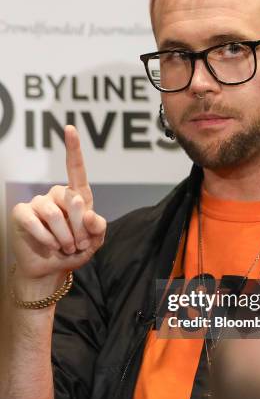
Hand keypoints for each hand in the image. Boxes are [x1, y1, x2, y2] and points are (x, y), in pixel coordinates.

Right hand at [11, 125, 105, 283]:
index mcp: (77, 197)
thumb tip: (88, 213)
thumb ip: (98, 227)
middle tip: (79, 245)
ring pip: (53, 212)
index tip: (70, 128)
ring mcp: (37, 203)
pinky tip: (50, 246)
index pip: (76, 170)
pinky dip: (46, 237)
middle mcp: (56, 195)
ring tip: (66, 247)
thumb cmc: (75, 251)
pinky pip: (34, 220)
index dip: (73, 149)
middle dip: (79, 227)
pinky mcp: (21, 213)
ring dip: (64, 236)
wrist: (51, 270)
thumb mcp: (95, 242)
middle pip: (71, 199)